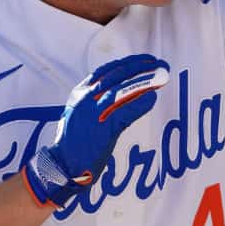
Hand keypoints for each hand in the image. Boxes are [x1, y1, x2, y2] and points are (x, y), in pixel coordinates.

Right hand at [26, 54, 167, 206]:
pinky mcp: (103, 128)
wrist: (62, 165)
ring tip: (161, 76)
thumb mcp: (80, 113)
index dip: (128, 62)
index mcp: (80, 93)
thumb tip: (123, 91)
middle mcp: (86, 99)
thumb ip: (96, 101)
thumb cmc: (74, 142)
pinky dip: (141, 102)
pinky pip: (126, 111)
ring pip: (123, 89)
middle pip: (117, 75)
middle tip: (159, 64)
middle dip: (141, 67)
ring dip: (145, 81)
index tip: (144, 60)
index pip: (107, 70)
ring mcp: (93, 112)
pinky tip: (152, 97)